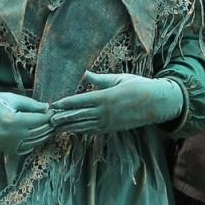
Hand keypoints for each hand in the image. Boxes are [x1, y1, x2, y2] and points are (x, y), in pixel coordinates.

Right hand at [0, 84, 52, 155]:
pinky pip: (27, 149)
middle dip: (50, 125)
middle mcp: (12, 136)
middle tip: (56, 118)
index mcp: (13, 121)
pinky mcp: (6, 150)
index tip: (55, 110)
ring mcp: (9, 145)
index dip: (50, 115)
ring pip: (36, 142)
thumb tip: (48, 108)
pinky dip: (35, 142)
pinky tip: (38, 134)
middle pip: (40, 132)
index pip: (40, 120)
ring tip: (50, 125)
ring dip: (45, 134)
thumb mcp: (11, 98)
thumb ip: (31, 104)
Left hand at [49, 72, 183, 135]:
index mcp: (105, 97)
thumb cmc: (138, 86)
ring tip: (55, 128)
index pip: (81, 101)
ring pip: (84, 126)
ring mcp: (108, 122)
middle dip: (63, 118)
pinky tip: (72, 130)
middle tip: (48, 120)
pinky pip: (93, 130)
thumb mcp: (118, 79)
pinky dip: (81, 130)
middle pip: (79, 116)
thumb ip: (99, 79)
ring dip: (69, 127)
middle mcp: (105, 112)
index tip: (54, 104)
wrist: (156, 103)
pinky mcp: (112, 128)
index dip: (66, 103)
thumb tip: (84, 73)